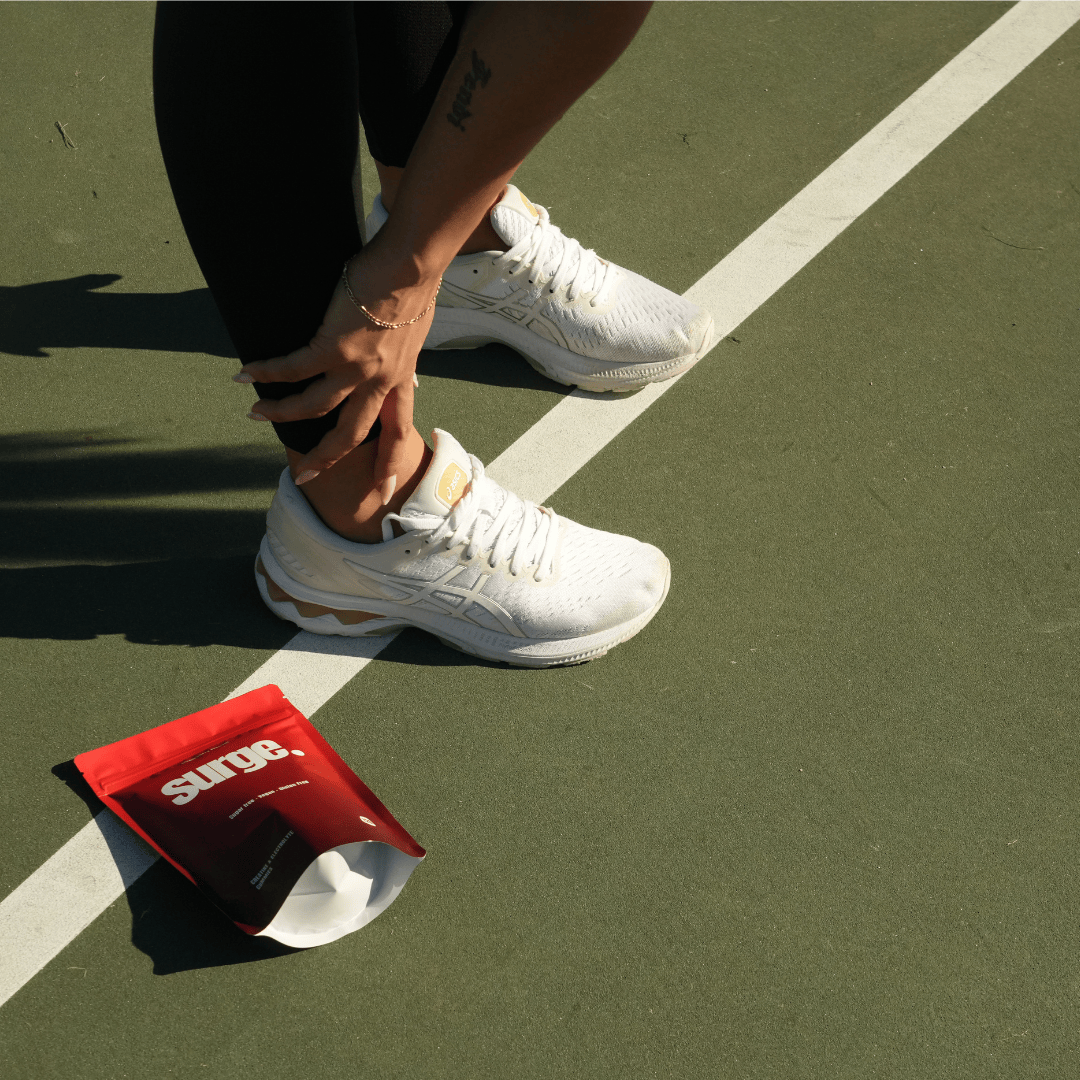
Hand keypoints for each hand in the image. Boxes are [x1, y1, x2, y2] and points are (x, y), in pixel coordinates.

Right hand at [234, 244, 439, 498]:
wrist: (411, 265)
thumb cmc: (412, 284)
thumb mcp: (412, 330)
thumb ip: (400, 351)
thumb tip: (395, 356)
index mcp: (402, 377)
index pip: (399, 429)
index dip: (390, 460)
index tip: (384, 488)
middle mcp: (381, 380)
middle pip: (352, 434)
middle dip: (326, 458)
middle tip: (304, 476)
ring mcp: (358, 367)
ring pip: (315, 407)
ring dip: (283, 412)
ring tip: (257, 412)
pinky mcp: (335, 347)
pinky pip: (293, 368)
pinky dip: (267, 371)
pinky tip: (246, 372)